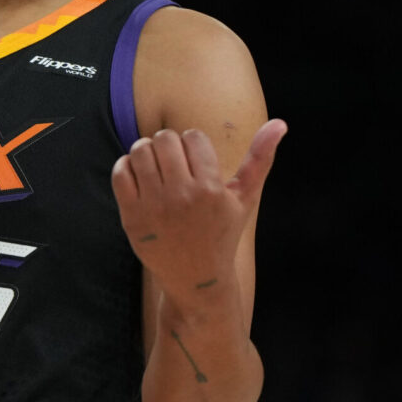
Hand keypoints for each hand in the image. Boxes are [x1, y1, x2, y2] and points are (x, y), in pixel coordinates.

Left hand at [111, 120, 286, 294]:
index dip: (193, 144)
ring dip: (146, 152)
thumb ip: (260, 159)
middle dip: (168, 144)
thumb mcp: (244, 199)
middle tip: (173, 161)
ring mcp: (154, 207)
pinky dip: (126, 166)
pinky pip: (121, 173)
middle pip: (164, 139)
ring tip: (156, 166)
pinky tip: (139, 177)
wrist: (196, 279)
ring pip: (140, 151)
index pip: (193, 137)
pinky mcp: (132, 217)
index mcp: (211, 189)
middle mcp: (182, 196)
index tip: (195, 161)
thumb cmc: (222, 233)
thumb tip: (280, 122)